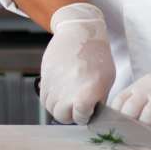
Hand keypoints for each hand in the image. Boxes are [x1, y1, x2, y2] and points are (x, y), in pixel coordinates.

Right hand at [39, 2, 115, 124]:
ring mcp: (55, 84)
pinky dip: (51, 99)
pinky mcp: (44, 77)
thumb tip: (90, 114)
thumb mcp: (107, 78)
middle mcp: (69, 89)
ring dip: (60, 106)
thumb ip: (98, 100)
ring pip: (51, 108)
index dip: (84, 116)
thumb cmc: (97, 55)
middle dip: (71, 114)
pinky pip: (44, 98)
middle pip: (63, 116)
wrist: (80, 32)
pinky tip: (61, 90)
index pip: (80, 117)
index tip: (87, 110)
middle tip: (77, 105)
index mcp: (89, 89)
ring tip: (69, 95)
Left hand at [113, 53, 150, 138]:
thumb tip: (123, 119)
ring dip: (144, 136)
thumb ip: (140, 96)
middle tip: (128, 141)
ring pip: (145, 123)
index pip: (119, 102)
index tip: (115, 130)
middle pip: (128, 113)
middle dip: (126, 130)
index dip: (114, 118)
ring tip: (144, 143)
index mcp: (143, 83)